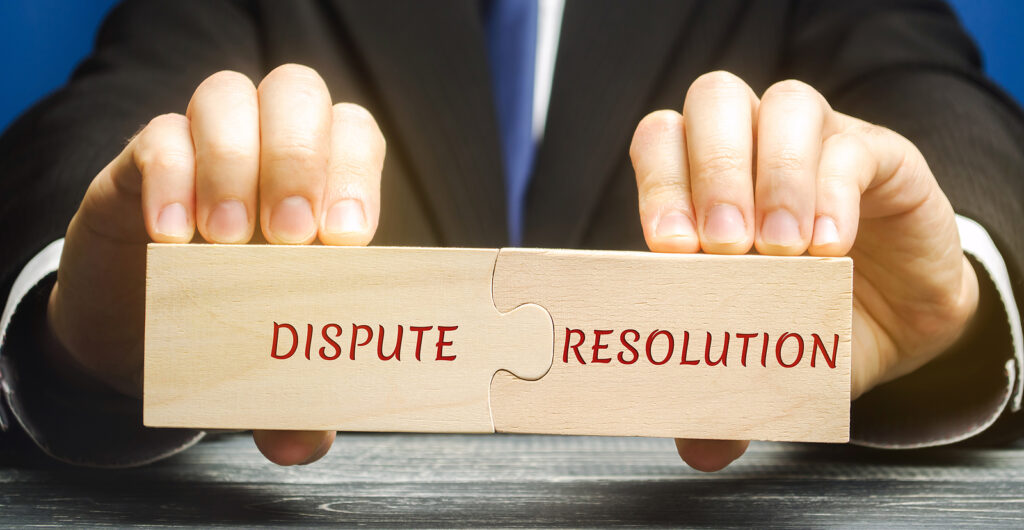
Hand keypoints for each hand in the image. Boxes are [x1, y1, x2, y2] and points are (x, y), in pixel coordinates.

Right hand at [46, 64, 385, 465]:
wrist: (145, 323)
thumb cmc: (234, 327)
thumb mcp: (269, 363)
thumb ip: (295, 399)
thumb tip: (303, 446)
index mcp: (321, 183)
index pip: (354, 135)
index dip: (356, 172)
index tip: (347, 240)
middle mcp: (269, 149)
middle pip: (296, 93)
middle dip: (300, 157)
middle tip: (292, 239)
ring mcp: (205, 147)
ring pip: (228, 95)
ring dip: (235, 163)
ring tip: (225, 242)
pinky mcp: (143, 161)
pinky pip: (157, 135)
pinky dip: (168, 177)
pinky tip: (169, 237)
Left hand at [629, 71, 978, 471]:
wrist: (902, 314)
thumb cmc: (814, 316)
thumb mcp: (767, 356)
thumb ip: (728, 393)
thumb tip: (698, 448)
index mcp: (708, 179)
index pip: (662, 141)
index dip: (658, 184)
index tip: (669, 249)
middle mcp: (756, 145)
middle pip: (714, 100)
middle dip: (711, 172)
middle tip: (722, 249)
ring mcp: (818, 141)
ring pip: (785, 105)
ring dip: (775, 180)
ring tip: (783, 254)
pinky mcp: (879, 154)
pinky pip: (850, 148)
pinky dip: (833, 195)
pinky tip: (830, 250)